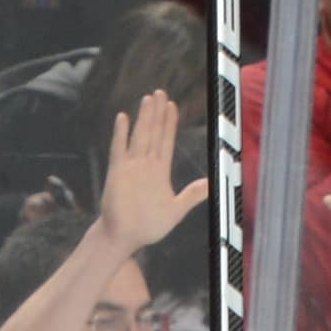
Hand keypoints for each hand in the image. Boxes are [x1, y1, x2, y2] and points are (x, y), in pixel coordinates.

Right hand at [97, 85, 204, 254]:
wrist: (124, 239)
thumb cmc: (147, 227)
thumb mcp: (177, 209)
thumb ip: (193, 195)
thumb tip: (213, 184)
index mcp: (159, 172)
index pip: (166, 141)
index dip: (170, 123)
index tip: (173, 106)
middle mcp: (145, 166)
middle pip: (154, 133)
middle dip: (158, 113)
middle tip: (161, 92)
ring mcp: (130, 168)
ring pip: (139, 136)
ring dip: (144, 117)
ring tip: (148, 98)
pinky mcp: (117, 174)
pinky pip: (118, 150)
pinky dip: (120, 134)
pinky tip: (123, 118)